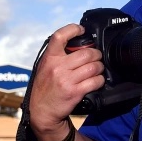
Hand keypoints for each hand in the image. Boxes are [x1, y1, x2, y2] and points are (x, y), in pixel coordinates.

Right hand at [27, 24, 105, 140]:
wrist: (42, 111)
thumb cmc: (45, 88)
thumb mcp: (45, 67)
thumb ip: (57, 56)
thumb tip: (75, 44)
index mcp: (49, 58)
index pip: (60, 36)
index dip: (73, 29)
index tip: (81, 30)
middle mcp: (57, 67)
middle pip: (86, 53)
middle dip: (96, 54)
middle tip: (96, 57)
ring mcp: (66, 79)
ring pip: (93, 66)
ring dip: (100, 67)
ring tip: (97, 69)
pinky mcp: (75, 91)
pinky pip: (95, 81)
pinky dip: (99, 80)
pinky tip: (97, 80)